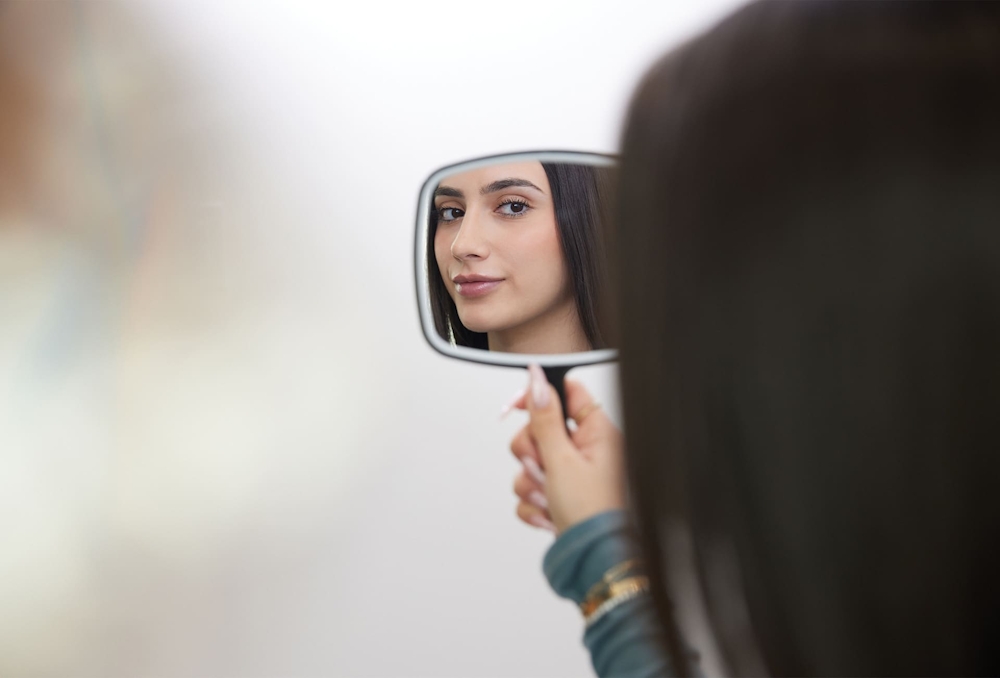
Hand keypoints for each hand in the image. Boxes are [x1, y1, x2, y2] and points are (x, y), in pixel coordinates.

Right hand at [508, 364, 625, 534]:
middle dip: (531, 453)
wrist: (595, 562)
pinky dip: (533, 503)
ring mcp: (572, 474)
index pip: (565, 393)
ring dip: (531, 482)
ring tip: (549, 498)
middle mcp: (586, 449)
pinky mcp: (559, 496)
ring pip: (531, 462)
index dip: (539, 397)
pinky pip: (530, 489)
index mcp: (596, 432)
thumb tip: (536, 380)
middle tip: (543, 468)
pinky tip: (548, 514)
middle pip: (539, 429)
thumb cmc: (593, 514)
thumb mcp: (562, 459)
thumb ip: (544, 418)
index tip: (517, 408)